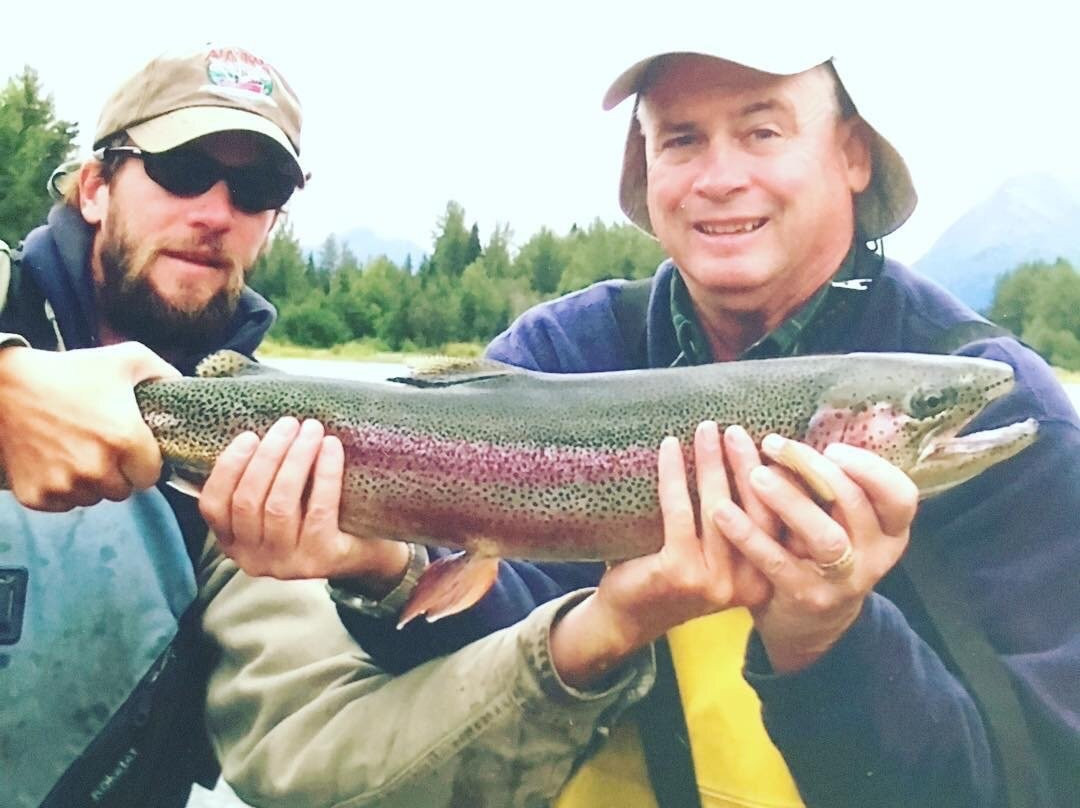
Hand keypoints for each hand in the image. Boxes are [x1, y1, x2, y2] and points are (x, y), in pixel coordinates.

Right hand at [0, 342, 178, 509]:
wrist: (4, 386)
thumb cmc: (70, 372)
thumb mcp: (127, 359)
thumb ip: (165, 374)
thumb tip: (189, 392)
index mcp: (125, 441)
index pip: (152, 476)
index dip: (144, 462)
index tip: (132, 447)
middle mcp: (97, 469)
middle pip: (124, 490)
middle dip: (119, 473)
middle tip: (102, 446)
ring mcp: (65, 486)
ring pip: (94, 499)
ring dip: (92, 483)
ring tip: (77, 450)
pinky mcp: (38, 497)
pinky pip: (64, 504)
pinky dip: (63, 490)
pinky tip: (56, 462)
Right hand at [199, 416, 409, 590]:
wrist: (371, 549)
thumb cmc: (321, 517)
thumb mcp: (280, 503)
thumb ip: (262, 479)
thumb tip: (261, 429)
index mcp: (235, 542)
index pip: (214, 506)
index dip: (228, 467)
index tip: (249, 436)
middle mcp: (254, 559)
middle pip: (248, 501)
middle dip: (268, 455)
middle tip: (289, 424)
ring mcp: (287, 564)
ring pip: (279, 506)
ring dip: (295, 459)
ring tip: (311, 430)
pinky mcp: (321, 560)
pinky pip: (318, 511)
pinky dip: (324, 474)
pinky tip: (331, 448)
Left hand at [550, 421, 773, 687]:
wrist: (626, 620)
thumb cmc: (670, 575)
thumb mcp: (716, 555)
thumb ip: (736, 523)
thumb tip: (749, 457)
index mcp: (764, 577)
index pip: (779, 521)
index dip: (777, 478)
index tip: (768, 442)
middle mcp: (747, 583)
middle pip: (755, 510)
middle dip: (746, 463)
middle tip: (736, 430)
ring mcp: (714, 580)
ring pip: (718, 505)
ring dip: (712, 462)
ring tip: (707, 430)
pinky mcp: (680, 571)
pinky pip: (680, 510)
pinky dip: (675, 474)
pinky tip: (670, 447)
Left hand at [714, 435, 918, 672]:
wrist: (810, 628)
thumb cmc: (821, 556)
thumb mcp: (842, 525)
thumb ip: (834, 488)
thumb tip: (803, 431)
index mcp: (889, 533)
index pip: (901, 496)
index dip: (870, 469)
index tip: (833, 447)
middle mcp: (873, 558)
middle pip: (855, 507)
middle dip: (815, 470)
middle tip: (776, 445)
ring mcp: (841, 582)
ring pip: (824, 537)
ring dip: (790, 501)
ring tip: (755, 474)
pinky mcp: (804, 598)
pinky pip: (777, 563)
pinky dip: (749, 535)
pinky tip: (721, 511)